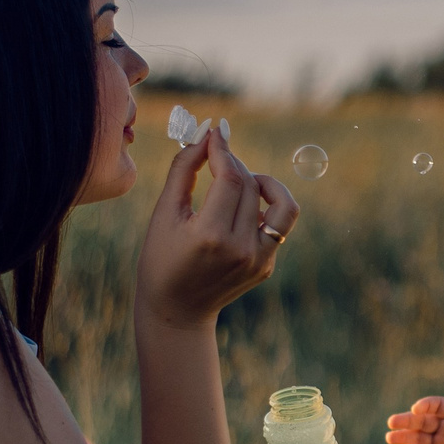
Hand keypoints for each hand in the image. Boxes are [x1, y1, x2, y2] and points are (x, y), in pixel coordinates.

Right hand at [137, 127, 296, 330]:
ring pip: (281, 205)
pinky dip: (264, 208)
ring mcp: (258, 260)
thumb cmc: (161, 259)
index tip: (215, 132)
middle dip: (234, 164)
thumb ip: (184, 170)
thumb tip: (205, 135)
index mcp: (210, 236)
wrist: (176, 310)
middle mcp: (240, 249)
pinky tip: (242, 207)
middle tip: (216, 157)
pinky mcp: (266, 266)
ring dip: (266, 183)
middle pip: (251, 186)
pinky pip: (279, 226)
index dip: (223, 150)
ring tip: (245, 180)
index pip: (230, 179)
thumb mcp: (164, 213)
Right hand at [384, 396, 443, 443]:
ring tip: (391, 438)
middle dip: (407, 421)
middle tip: (392, 422)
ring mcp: (440, 443)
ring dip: (404, 438)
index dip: (426, 405)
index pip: (436, 406)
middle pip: (422, 421)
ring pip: (419, 439)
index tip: (416, 408)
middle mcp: (443, 427)